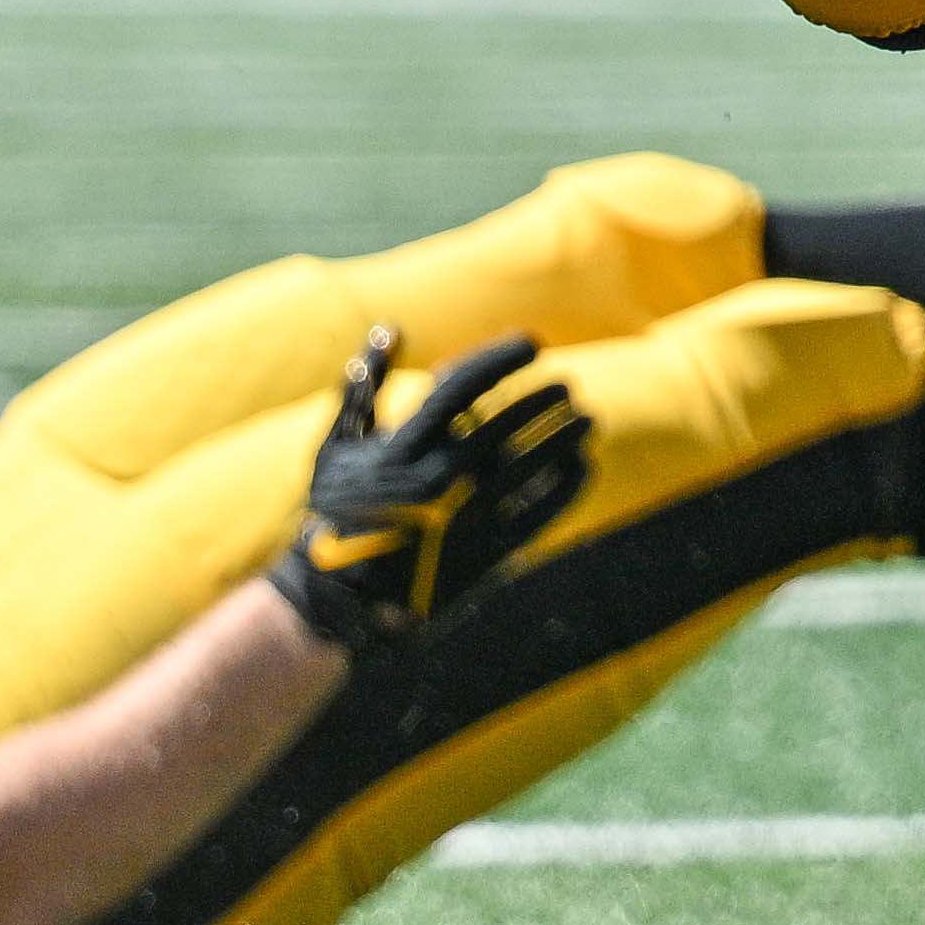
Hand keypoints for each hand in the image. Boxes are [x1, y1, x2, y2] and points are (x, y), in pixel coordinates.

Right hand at [273, 328, 595, 655]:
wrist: (336, 596)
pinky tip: (584, 466)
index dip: (500, 358)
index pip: (462, 387)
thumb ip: (362, 384)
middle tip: (566, 385)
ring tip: (588, 420)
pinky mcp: (485, 553)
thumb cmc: (335, 512)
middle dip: (542, 399)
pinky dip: (567, 486)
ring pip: (532, 465)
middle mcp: (438, 478)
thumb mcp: (335, 445)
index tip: (532, 342)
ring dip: (565, 437)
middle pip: (506, 423)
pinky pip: (539, 513)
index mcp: (402, 448)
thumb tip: (390, 328)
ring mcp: (464, 517)